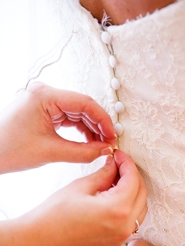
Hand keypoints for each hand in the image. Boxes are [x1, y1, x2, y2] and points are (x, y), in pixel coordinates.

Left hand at [0, 83, 114, 174]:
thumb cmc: (6, 150)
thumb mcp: (49, 152)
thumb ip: (82, 152)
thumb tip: (105, 150)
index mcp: (44, 96)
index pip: (85, 103)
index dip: (103, 120)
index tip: (113, 136)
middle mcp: (44, 93)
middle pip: (82, 106)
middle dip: (97, 125)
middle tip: (109, 143)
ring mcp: (42, 100)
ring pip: (76, 112)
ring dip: (89, 128)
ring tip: (99, 145)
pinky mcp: (41, 109)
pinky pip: (67, 116)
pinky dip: (78, 128)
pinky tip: (87, 141)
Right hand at [21, 150, 147, 245]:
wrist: (34, 244)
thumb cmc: (51, 216)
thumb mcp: (80, 187)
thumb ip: (104, 174)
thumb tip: (115, 163)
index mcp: (117, 210)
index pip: (133, 179)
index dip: (127, 163)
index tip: (119, 154)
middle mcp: (124, 226)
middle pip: (141, 193)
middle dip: (131, 175)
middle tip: (117, 164)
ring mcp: (120, 238)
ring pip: (139, 207)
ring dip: (132, 191)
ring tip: (114, 179)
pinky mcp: (113, 244)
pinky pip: (131, 220)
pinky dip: (128, 206)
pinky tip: (113, 196)